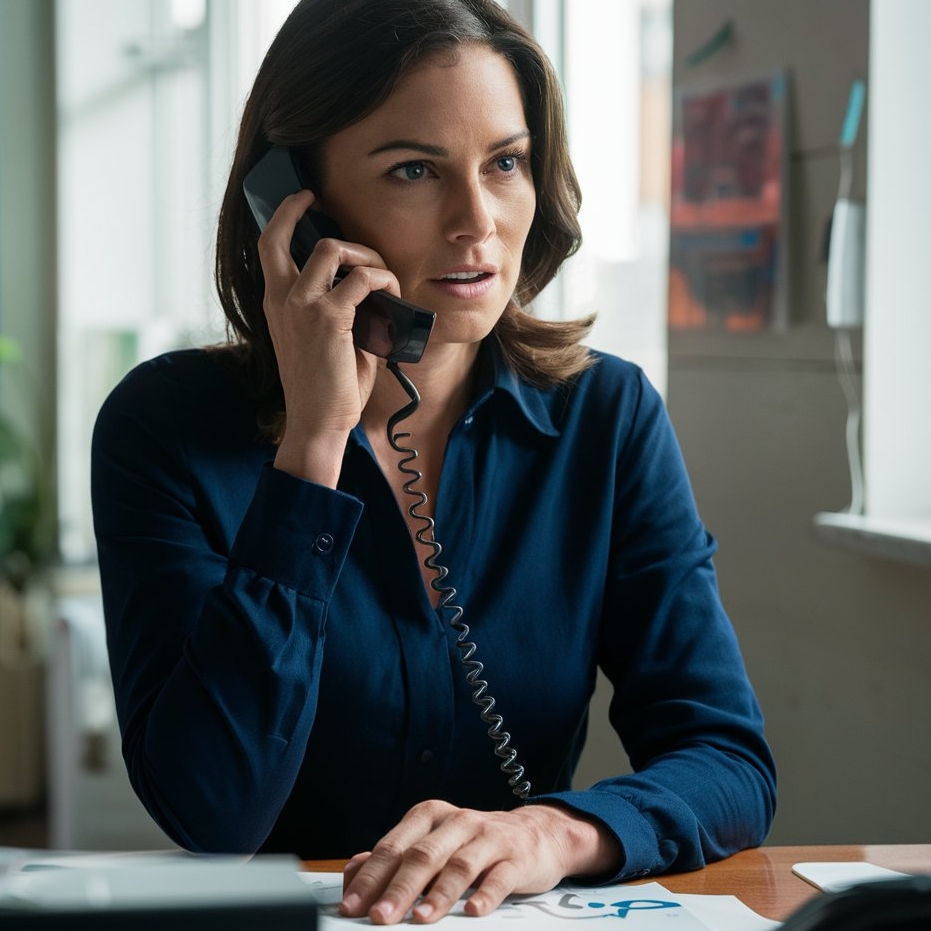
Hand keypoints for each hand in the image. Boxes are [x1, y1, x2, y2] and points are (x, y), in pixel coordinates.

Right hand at [256, 190, 399, 484]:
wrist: (318, 422)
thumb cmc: (324, 388)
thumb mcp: (322, 340)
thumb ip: (337, 309)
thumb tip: (370, 290)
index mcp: (275, 303)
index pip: (267, 244)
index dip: (283, 213)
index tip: (305, 198)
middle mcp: (281, 298)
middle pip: (289, 233)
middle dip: (321, 221)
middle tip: (359, 239)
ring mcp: (302, 305)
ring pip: (333, 248)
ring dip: (365, 255)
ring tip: (384, 279)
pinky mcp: (330, 317)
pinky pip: (364, 278)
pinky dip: (384, 279)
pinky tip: (393, 293)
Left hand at [338, 799, 620, 924]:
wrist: (537, 833)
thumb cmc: (475, 843)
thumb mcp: (434, 842)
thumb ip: (395, 856)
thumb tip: (352, 871)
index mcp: (430, 816)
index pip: (394, 847)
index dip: (370, 877)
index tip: (351, 905)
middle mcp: (457, 822)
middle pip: (423, 855)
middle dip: (398, 888)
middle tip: (378, 917)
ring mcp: (488, 837)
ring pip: (459, 864)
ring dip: (438, 894)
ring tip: (420, 919)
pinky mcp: (516, 856)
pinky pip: (500, 876)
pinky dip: (486, 893)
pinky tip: (473, 911)